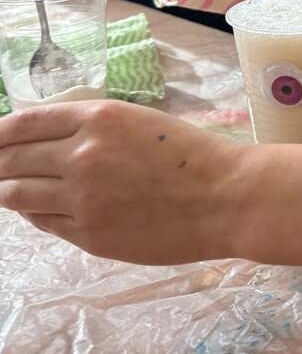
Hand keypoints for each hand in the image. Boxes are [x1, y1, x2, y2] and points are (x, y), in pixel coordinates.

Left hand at [0, 101, 301, 265]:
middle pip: (12, 159)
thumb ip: (92, 131)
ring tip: (1, 189)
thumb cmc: (192, 155)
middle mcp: (81, 155)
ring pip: (18, 194)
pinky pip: (43, 221)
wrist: (226, 198)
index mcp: (97, 118)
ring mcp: (80, 199)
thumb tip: (47, 145)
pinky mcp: (88, 235)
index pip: (23, 123)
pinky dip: (32, 213)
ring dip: (4, 190)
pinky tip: (34, 209)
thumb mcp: (139, 123)